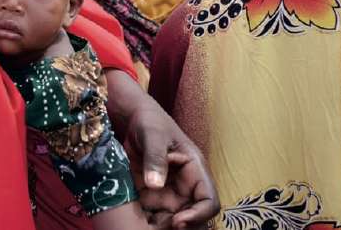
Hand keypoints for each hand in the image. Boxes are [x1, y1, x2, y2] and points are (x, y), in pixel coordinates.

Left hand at [105, 70, 218, 228]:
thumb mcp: (153, 135)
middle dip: (181, 227)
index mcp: (195, 171)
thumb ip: (155, 158)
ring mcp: (168, 195)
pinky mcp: (152, 198)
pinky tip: (133, 223)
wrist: (132, 121)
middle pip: (193, 218)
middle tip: (160, 228)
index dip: (199, 215)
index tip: (178, 221)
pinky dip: (146, 224)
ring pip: (173, 222)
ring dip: (163, 228)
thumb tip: (156, 184)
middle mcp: (185, 187)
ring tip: (145, 227)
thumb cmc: (150, 122)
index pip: (209, 201)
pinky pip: (154, 217)